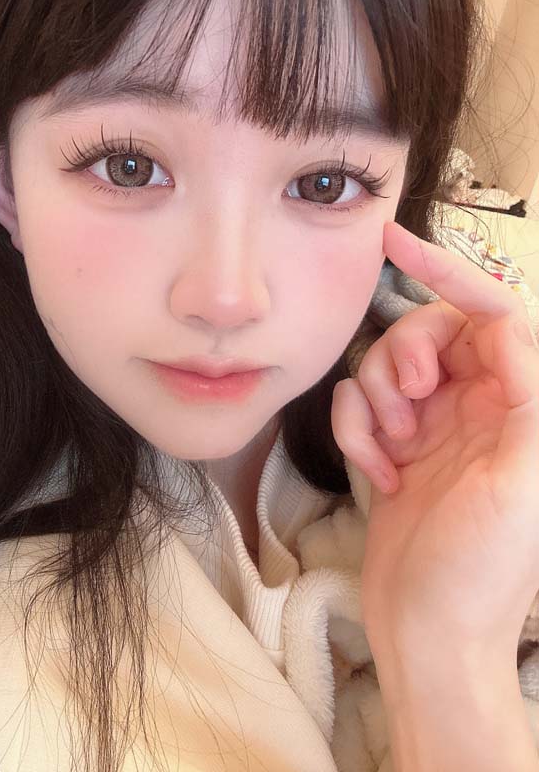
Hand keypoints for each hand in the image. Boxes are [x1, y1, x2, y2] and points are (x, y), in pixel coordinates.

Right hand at [331, 221, 538, 653]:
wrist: (426, 636)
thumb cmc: (482, 571)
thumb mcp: (521, 481)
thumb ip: (528, 395)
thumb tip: (510, 321)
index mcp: (524, 405)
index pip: (492, 313)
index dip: (447, 271)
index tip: (395, 244)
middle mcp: (484, 407)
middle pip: (433, 332)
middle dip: (405, 356)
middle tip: (407, 407)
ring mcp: (438, 427)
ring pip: (391, 364)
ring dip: (376, 399)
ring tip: (390, 452)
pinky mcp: (398, 448)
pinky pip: (362, 404)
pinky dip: (357, 429)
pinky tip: (376, 473)